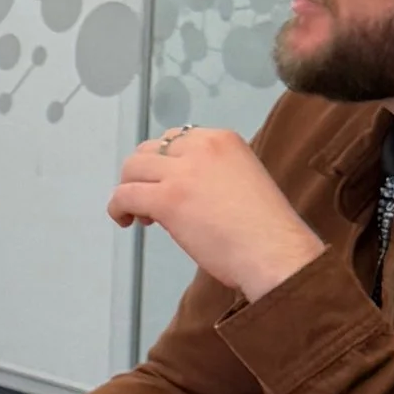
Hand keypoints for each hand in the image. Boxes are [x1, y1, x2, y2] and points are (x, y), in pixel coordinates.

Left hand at [106, 122, 324, 300]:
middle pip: (150, 150)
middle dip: (145, 174)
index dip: (166, 163)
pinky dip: (118, 208)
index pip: (176, 138)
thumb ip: (213, 174)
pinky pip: (124, 195)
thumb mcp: (244, 180)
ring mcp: (182, 172)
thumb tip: (185, 189)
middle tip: (152, 202)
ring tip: (142, 216)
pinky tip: (126, 221)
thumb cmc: (267, 231)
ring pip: (132, 169)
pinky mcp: (167, 199)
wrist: (276, 254)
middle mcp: (201, 147)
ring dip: (130, 190)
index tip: (169, 184)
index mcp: (223, 139)